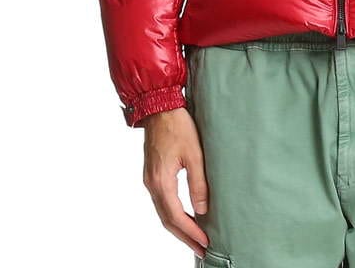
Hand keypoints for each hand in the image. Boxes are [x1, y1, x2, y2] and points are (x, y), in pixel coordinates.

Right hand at [141, 108, 209, 257]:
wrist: (160, 107)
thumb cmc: (178, 125)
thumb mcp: (194, 153)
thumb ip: (198, 183)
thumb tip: (202, 210)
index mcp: (161, 181)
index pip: (175, 216)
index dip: (190, 232)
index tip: (204, 242)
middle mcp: (152, 184)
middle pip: (167, 220)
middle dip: (184, 236)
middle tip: (201, 248)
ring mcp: (150, 180)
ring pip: (163, 212)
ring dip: (178, 227)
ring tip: (195, 238)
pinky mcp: (153, 174)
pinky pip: (162, 202)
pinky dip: (173, 214)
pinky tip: (184, 216)